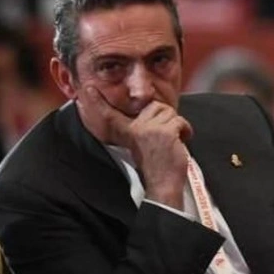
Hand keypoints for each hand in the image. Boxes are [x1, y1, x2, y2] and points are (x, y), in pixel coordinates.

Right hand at [77, 87, 191, 209]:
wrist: (163, 184)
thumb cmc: (156, 166)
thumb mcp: (139, 145)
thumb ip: (140, 130)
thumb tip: (151, 112)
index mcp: (127, 132)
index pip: (109, 114)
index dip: (96, 101)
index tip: (87, 88)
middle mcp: (135, 128)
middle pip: (156, 105)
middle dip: (166, 116)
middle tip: (167, 133)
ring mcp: (150, 129)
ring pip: (170, 112)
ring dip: (177, 125)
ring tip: (173, 140)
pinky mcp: (165, 132)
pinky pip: (180, 121)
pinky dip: (185, 130)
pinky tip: (181, 141)